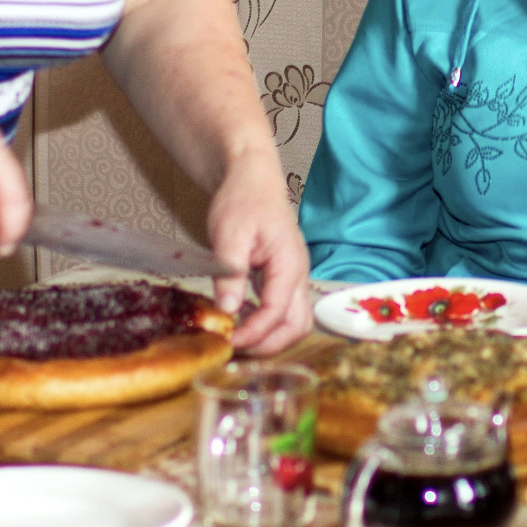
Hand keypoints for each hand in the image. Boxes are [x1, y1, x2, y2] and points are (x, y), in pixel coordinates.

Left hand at [206, 146, 310, 354]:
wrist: (251, 178)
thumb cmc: (242, 199)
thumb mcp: (229, 234)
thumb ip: (231, 273)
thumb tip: (228, 310)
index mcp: (289, 263)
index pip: (278, 312)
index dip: (254, 333)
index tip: (227, 341)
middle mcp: (298, 274)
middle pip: (297, 326)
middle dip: (268, 344)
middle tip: (234, 348)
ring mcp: (294, 276)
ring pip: (296, 322)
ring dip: (271, 338)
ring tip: (239, 338)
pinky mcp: (285, 277)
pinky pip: (285, 311)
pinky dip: (268, 325)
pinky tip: (242, 322)